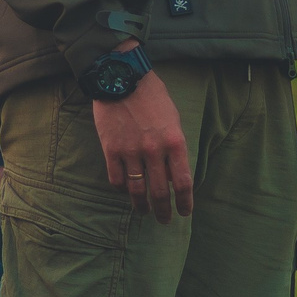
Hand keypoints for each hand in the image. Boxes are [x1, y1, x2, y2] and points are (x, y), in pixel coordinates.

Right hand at [89, 73, 191, 223]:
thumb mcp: (173, 119)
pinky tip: (125, 191)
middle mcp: (154, 151)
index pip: (183, 183)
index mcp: (175, 142)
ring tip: (144, 212)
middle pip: (160, 192)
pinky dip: (122, 190)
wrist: (121, 77)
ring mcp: (130, 151)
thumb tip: (172, 173)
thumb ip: (175, 147)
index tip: (185, 212)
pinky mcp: (110, 149)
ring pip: (137, 190)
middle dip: (164, 211)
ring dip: (142, 206)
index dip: (185, 202)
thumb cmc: (152, 96)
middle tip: (165, 220)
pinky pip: (116, 179)